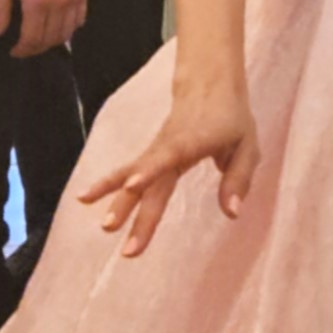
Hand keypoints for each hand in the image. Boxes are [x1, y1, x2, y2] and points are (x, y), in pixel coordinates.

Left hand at [0, 0, 87, 57]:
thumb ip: (0, 8)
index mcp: (37, 1)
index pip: (33, 38)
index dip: (23, 50)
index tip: (14, 51)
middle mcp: (59, 4)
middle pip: (50, 39)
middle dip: (36, 48)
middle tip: (25, 48)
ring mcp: (74, 0)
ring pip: (66, 34)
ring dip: (52, 42)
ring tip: (40, 40)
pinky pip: (78, 21)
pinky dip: (68, 29)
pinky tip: (56, 26)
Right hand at [81, 78, 259, 255]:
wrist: (208, 83)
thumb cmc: (231, 118)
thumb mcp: (247, 146)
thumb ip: (238, 179)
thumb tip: (232, 213)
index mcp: (195, 140)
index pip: (170, 154)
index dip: (151, 168)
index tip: (133, 185)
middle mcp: (169, 147)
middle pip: (150, 181)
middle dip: (137, 213)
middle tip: (129, 249)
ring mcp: (156, 151)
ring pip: (133, 177)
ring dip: (117, 202)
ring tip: (103, 227)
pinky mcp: (150, 155)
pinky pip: (129, 173)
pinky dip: (108, 186)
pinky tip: (85, 199)